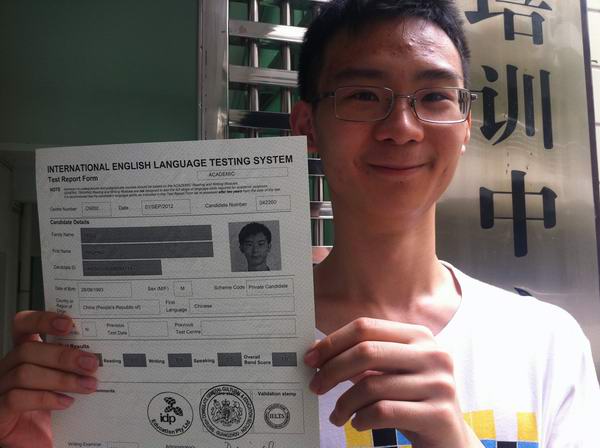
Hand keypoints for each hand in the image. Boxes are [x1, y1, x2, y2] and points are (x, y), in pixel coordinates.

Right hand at [0, 311, 98, 447]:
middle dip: (64, 355)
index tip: (68, 323)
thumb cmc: (53, 407)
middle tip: (92, 363)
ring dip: (62, 378)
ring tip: (88, 385)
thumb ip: (74, 363)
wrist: (38, 441)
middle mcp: (9, 367)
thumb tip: (102, 353)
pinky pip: (16, 398)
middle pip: (28, 349)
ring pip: (25, 373)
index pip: (23, 324)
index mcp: (25, 353)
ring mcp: (0, 388)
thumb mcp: (65, 380)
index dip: (42, 319)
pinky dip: (45, 398)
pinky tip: (66, 402)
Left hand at [304, 317, 481, 447]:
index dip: (333, 342)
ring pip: (372, 385)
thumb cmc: (412, 400)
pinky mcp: (439, 414)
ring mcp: (439, 383)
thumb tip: (318, 353)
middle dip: (332, 370)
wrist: (449, 438)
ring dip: (344, 403)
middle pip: (366, 351)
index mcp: (419, 336)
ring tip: (338, 415)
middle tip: (315, 387)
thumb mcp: (391, 373)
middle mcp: (433, 354)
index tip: (312, 359)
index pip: (366, 327)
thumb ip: (363, 359)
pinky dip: (362, 419)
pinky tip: (358, 423)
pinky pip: (384, 412)